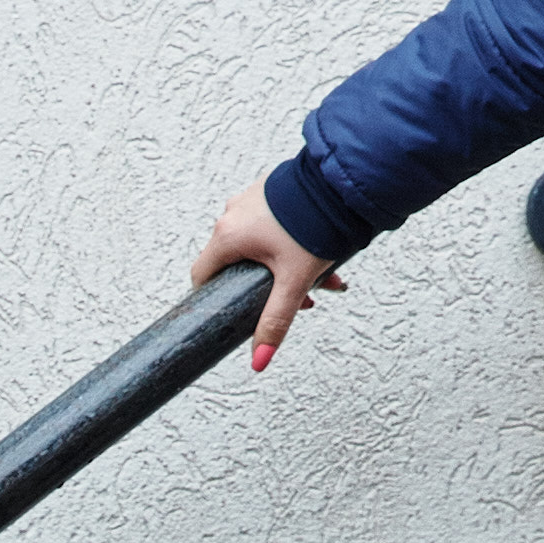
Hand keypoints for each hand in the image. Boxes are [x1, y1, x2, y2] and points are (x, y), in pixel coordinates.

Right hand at [190, 182, 344, 364]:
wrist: (341, 182)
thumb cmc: (315, 222)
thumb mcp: (293, 281)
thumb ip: (275, 321)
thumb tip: (258, 360)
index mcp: (227, 236)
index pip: (202, 276)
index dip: (216, 298)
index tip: (234, 311)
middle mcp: (232, 214)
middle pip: (237, 263)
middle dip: (269, 287)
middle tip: (301, 299)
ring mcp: (251, 200)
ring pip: (259, 245)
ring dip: (286, 266)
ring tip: (322, 278)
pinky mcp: (271, 192)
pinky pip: (272, 226)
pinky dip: (291, 243)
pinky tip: (321, 253)